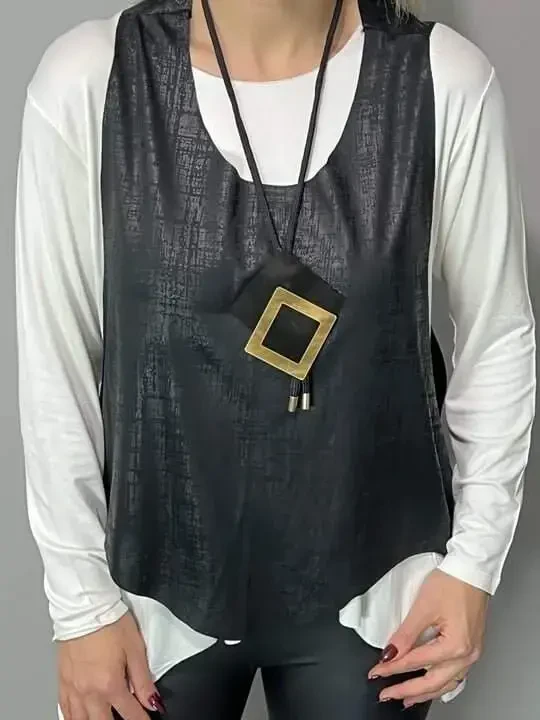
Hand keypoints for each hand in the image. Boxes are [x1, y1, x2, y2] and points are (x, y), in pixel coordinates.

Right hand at [57, 611, 164, 718]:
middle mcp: (89, 691)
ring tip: (105, 718)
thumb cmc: (110, 621)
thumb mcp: (135, 648)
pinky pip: (65, 710)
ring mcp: (73, 688)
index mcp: (110, 684)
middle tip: (126, 719)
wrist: (84, 607)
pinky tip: (80, 717)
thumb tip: (152, 702)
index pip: (130, 714)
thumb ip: (143, 680)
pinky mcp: (62, 681)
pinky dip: (74, 718)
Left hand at [367, 568, 488, 707]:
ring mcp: (472, 653)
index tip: (377, 672)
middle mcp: (467, 655)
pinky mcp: (471, 647)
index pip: (417, 662)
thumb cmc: (452, 583)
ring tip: (406, 698)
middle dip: (408, 690)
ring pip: (446, 683)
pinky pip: (455, 675)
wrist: (471, 570)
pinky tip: (432, 687)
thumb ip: (405, 634)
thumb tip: (390, 653)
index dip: (393, 668)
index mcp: (455, 646)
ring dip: (425, 692)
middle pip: (433, 682)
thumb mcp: (423, 607)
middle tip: (387, 694)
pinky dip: (439, 683)